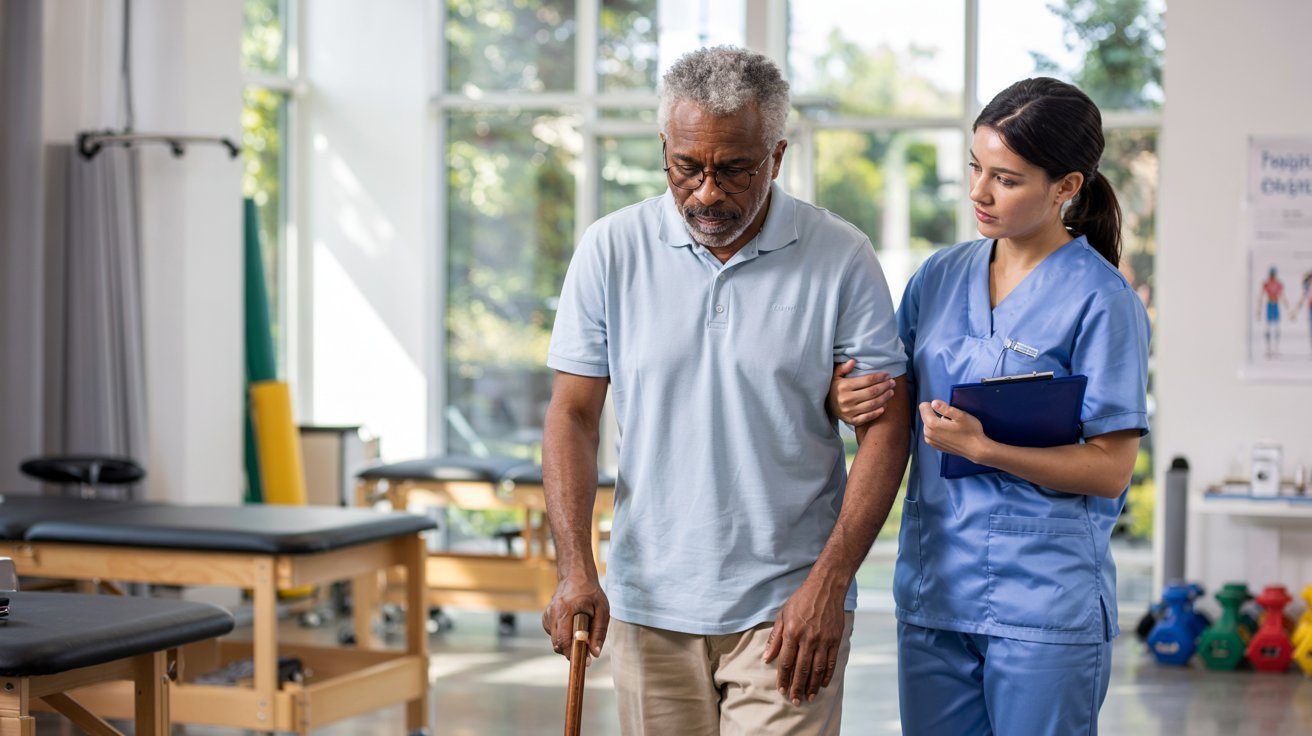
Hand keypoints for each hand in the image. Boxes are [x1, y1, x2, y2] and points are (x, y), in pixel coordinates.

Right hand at [542, 575, 609, 661]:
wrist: (575, 575)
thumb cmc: (591, 593)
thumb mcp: (602, 610)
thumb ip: (599, 632)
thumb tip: (594, 653)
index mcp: (567, 610)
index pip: (564, 640)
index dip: (574, 653)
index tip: (585, 661)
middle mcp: (554, 613)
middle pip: (558, 644)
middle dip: (571, 652)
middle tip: (586, 651)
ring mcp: (548, 614)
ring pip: (554, 641)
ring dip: (567, 644)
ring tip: (580, 635)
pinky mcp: (546, 617)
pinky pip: (552, 635)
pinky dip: (561, 637)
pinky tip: (571, 628)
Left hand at [763, 580, 845, 705]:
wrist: (826, 588)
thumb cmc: (801, 600)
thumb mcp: (782, 615)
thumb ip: (775, 638)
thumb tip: (767, 658)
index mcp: (792, 633)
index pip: (786, 662)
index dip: (783, 678)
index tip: (781, 690)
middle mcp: (807, 639)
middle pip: (801, 670)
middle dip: (797, 687)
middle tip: (795, 701)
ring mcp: (823, 641)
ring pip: (817, 670)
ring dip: (813, 686)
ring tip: (809, 698)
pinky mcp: (835, 640)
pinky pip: (831, 662)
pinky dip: (827, 675)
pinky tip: (823, 684)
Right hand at [827, 360, 894, 425]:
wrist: (824, 407)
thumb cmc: (833, 389)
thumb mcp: (835, 377)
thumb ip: (843, 368)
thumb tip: (853, 361)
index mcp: (844, 387)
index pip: (867, 381)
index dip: (879, 377)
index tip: (887, 375)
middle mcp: (846, 399)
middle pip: (872, 392)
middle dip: (885, 386)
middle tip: (892, 383)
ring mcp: (849, 411)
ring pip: (872, 404)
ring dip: (885, 398)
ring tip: (891, 392)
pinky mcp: (851, 421)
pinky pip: (867, 417)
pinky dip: (877, 412)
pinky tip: (885, 406)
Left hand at [919, 400, 990, 462]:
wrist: (976, 449)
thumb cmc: (971, 432)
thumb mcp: (961, 416)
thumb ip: (945, 408)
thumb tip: (934, 403)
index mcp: (933, 424)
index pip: (923, 407)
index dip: (932, 404)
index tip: (942, 407)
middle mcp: (928, 433)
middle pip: (926, 416)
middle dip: (936, 414)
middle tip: (951, 419)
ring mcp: (931, 441)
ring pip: (928, 425)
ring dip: (937, 423)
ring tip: (951, 426)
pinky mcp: (935, 445)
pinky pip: (932, 433)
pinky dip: (938, 431)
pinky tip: (950, 432)